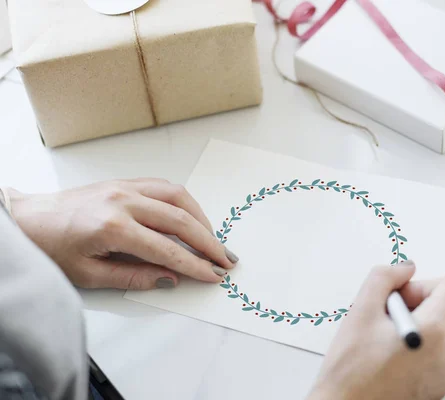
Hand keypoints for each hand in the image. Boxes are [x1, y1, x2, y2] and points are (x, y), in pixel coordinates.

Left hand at [6, 178, 237, 289]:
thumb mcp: (89, 274)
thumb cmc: (51, 247)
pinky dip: (184, 202)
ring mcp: (125, 187)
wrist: (27, 219)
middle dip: (208, 242)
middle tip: (225, 259)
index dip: (194, 265)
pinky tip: (191, 217)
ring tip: (213, 239)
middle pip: (180, 220)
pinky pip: (164, 187)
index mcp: (113, 227)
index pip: (167, 250)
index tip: (212, 275)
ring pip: (178, 197)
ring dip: (201, 218)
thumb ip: (133, 277)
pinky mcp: (125, 181)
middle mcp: (123, 201)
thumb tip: (169, 278)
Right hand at [308, 262, 444, 399]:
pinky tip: (388, 358)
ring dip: (414, 328)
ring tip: (383, 343)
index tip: (402, 297)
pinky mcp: (438, 386)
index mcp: (435, 331)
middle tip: (383, 321)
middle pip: (444, 309)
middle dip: (415, 307)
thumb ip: (384, 278)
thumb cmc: (351, 371)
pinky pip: (434, 354)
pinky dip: (416, 349)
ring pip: (438, 332)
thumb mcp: (360, 310)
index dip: (425, 285)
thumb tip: (405, 269)